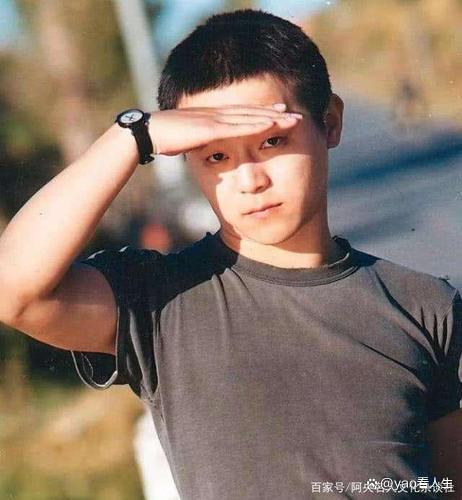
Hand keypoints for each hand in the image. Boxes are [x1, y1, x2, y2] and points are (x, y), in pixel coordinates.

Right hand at [148, 104, 302, 155]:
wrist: (148, 133)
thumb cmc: (166, 139)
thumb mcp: (190, 142)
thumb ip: (202, 144)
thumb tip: (206, 152)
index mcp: (214, 118)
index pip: (244, 116)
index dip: (264, 115)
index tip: (280, 117)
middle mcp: (218, 115)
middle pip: (252, 114)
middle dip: (275, 115)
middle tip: (296, 116)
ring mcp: (214, 119)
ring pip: (250, 118)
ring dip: (272, 119)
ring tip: (293, 121)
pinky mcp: (209, 127)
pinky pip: (237, 126)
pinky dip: (255, 125)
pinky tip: (270, 125)